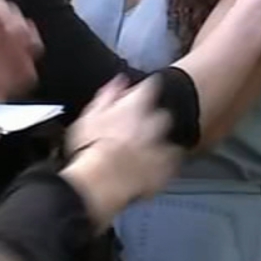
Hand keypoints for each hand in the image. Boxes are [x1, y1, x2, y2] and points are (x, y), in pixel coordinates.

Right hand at [61, 77, 179, 227]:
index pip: (150, 87)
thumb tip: (118, 81)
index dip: (149, 87)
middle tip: (142, 126)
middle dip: (156, 120)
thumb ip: (107, 96)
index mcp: (135, 107)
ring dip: (161, 144)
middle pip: (163, 116)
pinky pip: (171, 165)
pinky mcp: (164, 170)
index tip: (148, 87)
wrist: (102, 180)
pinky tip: (157, 169)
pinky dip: (166, 166)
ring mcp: (160, 148)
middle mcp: (153, 124)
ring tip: (149, 150)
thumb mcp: (90, 115)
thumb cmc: (91, 148)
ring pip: (169, 141)